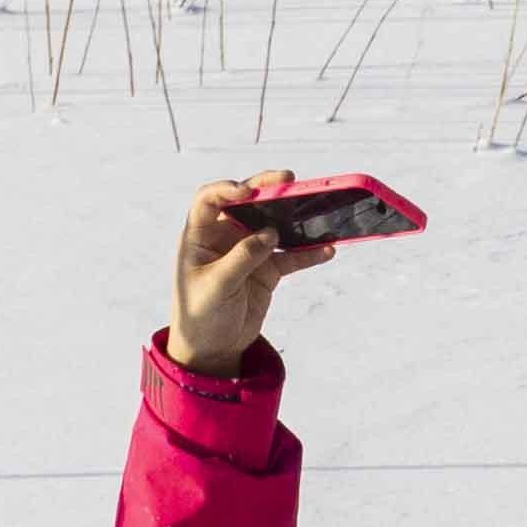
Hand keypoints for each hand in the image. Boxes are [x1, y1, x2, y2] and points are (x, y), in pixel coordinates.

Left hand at [169, 177, 344, 376]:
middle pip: (248, 203)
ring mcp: (249, 251)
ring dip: (294, 219)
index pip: (210, 200)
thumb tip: (271, 233)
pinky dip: (308, 253)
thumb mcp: (216, 286)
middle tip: (288, 180)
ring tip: (316, 209)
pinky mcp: (267, 270)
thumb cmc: (199, 314)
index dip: (227, 190)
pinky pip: (291, 257)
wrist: (212, 347)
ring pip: (274, 227)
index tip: (247, 192)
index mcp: (201, 235)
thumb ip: (243, 258)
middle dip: (268, 190)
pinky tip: (327, 250)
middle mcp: (225, 237)